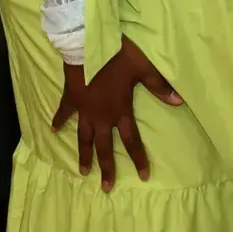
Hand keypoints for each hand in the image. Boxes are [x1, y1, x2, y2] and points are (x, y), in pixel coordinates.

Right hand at [52, 36, 182, 189]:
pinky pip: (64, 113)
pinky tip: (53, 131)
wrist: (87, 44)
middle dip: (106, 168)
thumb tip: (179, 101)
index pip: (132, 140)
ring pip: (83, 137)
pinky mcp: (71, 98)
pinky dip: (58, 121)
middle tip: (106, 188)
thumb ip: (159, 85)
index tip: (143, 176)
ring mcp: (84, 109)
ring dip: (83, 154)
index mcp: (119, 110)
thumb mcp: (142, 67)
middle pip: (104, 147)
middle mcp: (101, 116)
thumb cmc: (117, 55)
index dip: (138, 158)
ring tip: (83, 171)